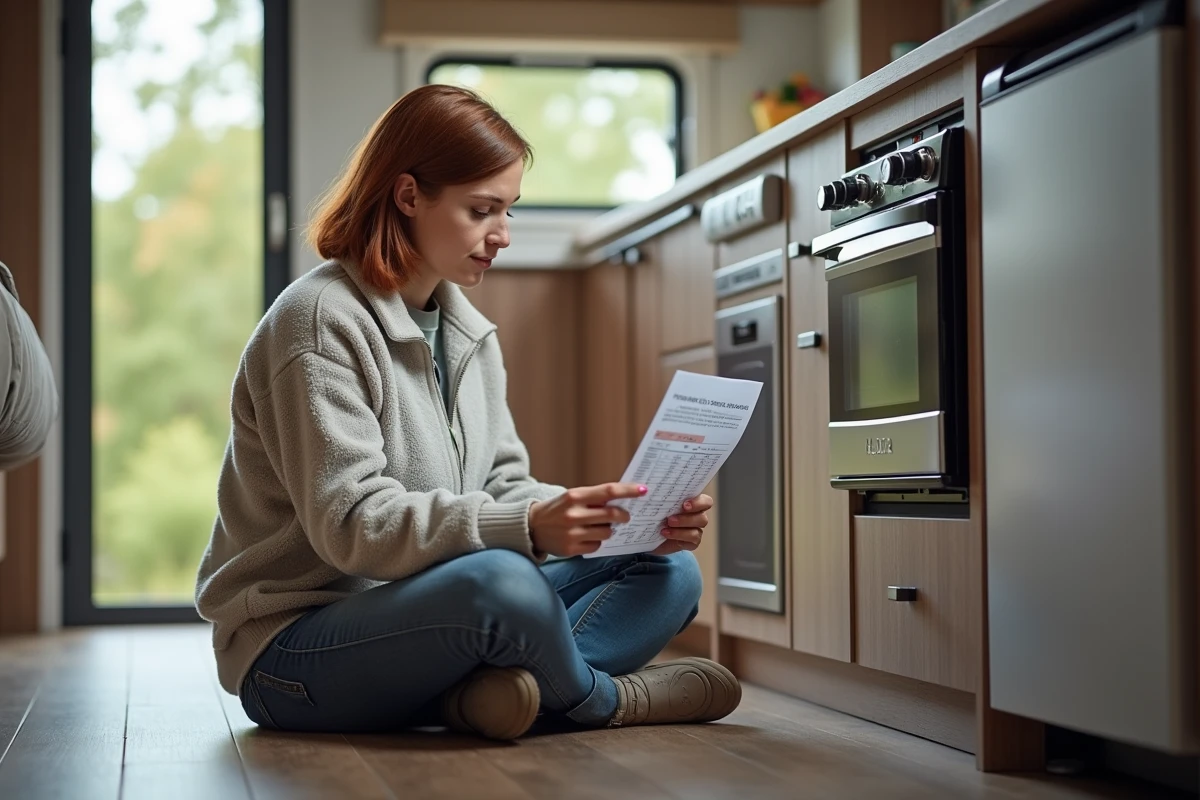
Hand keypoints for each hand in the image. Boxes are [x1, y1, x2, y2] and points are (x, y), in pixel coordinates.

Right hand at [528, 482, 646, 556]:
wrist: (530, 527)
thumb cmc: (557, 509)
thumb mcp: (571, 497)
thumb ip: (594, 498)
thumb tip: (623, 500)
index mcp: (574, 496)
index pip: (608, 491)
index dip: (628, 491)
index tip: (644, 490)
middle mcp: (573, 514)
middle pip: (611, 515)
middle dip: (624, 516)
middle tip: (627, 516)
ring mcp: (572, 533)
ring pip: (607, 532)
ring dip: (609, 530)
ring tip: (600, 527)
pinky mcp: (571, 549)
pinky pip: (597, 546)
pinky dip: (597, 542)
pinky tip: (588, 537)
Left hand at [651, 493, 712, 554]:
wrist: (645, 535)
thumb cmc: (650, 514)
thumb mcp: (651, 502)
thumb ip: (654, 492)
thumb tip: (646, 486)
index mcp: (691, 502)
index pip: (706, 501)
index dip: (699, 502)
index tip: (684, 504)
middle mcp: (696, 515)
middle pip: (703, 516)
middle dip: (688, 517)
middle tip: (670, 518)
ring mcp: (694, 529)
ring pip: (698, 529)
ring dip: (682, 526)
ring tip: (666, 526)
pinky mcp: (690, 542)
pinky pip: (693, 540)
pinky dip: (679, 536)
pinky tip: (665, 534)